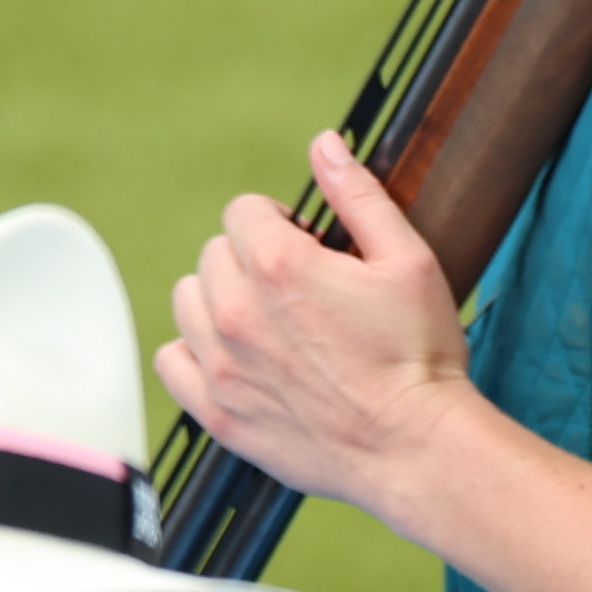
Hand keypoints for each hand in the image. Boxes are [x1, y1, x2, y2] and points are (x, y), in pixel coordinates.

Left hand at [154, 131, 476, 528]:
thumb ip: (360, 196)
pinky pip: (172, 360)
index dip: (282, 221)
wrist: (414, 445)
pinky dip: (198, 351)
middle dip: (254, 257)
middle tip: (303, 285)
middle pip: (215, 253)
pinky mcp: (217, 411)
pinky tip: (242, 356)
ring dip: (223, 299)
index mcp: (280, 266)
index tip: (311, 244)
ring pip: (188, 301)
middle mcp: (236, 312)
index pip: (244, 211)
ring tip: (273, 319)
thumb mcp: (408, 260)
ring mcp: (221, 365)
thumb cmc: (419, 356)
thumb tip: (324, 146)